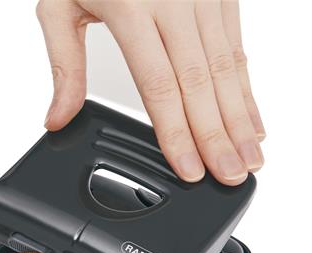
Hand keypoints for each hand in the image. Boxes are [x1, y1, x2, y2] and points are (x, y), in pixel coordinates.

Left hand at [37, 0, 264, 185]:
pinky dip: (246, 90)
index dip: (177, 133)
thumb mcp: (59, 5)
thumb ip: (64, 66)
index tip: (189, 169)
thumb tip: (59, 118)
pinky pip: (237, 50)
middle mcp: (175, 1)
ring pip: (226, 71)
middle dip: (218, 138)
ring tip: (249, 158)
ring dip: (240, 120)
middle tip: (230, 177)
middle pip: (200, 85)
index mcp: (132, 7)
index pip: (159, 87)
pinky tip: (252, 119)